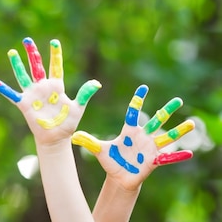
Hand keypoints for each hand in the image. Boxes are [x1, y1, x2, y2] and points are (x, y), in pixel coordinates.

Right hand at [0, 38, 100, 144]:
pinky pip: (12, 95)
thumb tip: (96, 83)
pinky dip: (4, 89)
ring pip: (23, 76)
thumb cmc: (67, 123)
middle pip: (36, 66)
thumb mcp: (78, 107)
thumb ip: (85, 94)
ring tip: (12, 52)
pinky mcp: (24, 104)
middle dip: (32, 53)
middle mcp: (43, 87)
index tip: (54, 42)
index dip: (55, 55)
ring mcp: (33, 95)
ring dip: (17, 64)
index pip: (55, 66)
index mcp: (56, 86)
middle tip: (27, 40)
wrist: (56, 138)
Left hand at [72, 85, 193, 190]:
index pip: (134, 113)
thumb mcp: (99, 150)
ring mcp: (150, 148)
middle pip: (156, 121)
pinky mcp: (154, 161)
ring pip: (166, 137)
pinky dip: (177, 156)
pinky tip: (190, 154)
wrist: (119, 177)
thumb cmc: (111, 161)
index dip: (138, 101)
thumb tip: (74, 136)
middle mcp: (143, 137)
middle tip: (178, 99)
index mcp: (129, 132)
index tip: (144, 87)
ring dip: (178, 130)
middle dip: (166, 110)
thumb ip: (88, 141)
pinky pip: (168, 157)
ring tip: (191, 123)